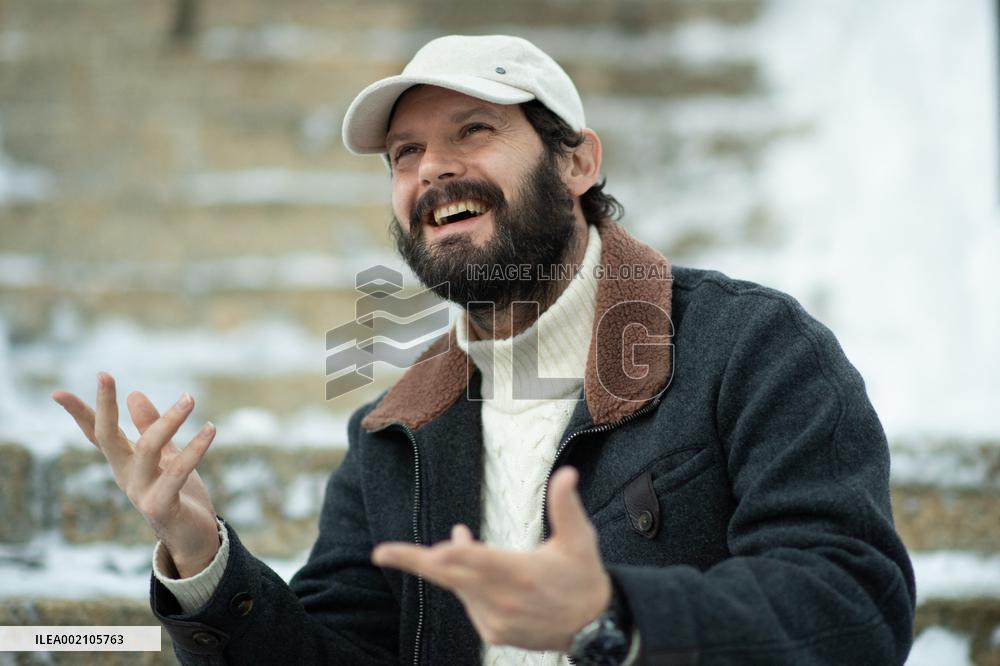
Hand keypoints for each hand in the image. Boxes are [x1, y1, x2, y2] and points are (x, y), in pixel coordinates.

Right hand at [52, 372, 219, 577]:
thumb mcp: (166, 456)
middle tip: (104, 375)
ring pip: (147, 449)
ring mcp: (141, 492)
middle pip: (108, 438)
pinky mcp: (162, 506)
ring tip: (189, 397)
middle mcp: (126, 476)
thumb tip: (134, 394)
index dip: (79, 414)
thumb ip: (151, 428)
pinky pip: (177, 472)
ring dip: (168, 420)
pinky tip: (210, 428)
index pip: (97, 434)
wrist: (195, 540)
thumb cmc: (180, 496)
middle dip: (105, 407)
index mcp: (125, 464)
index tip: (57, 392)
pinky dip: (196, 448)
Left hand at [372, 466, 610, 650]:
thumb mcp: (580, 539)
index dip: (459, 555)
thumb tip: (566, 473)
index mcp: (524, 573)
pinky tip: (474, 569)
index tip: (437, 550)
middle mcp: (505, 600)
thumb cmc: (583, 575)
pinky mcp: (493, 633)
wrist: (593, 628)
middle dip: (414, 562)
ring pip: (458, 586)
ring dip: (451, 563)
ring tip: (458, 539)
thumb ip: (566, 506)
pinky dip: (463, 583)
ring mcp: (496, 619)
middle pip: (451, 577)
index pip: (484, 562)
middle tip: (382, 553)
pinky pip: (468, 602)